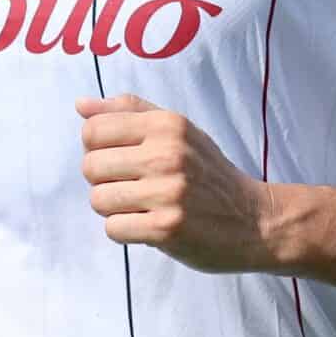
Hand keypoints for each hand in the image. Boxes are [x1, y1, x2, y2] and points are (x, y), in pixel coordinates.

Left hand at [76, 94, 275, 273]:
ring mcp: (167, 192)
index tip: (119, 159)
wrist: (254, 221)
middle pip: (90, 167)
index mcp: (166, 124)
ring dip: (114, 208)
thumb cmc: (209, 173)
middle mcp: (167, 154)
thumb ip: (129, 112)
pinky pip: (113, 228)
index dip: (97, 148)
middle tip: (132, 186)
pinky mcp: (166, 228)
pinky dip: (125, 230)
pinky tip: (148, 225)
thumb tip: (80, 106)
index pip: (93, 130)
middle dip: (103, 181)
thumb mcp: (178, 130)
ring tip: (141, 206)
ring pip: (98, 199)